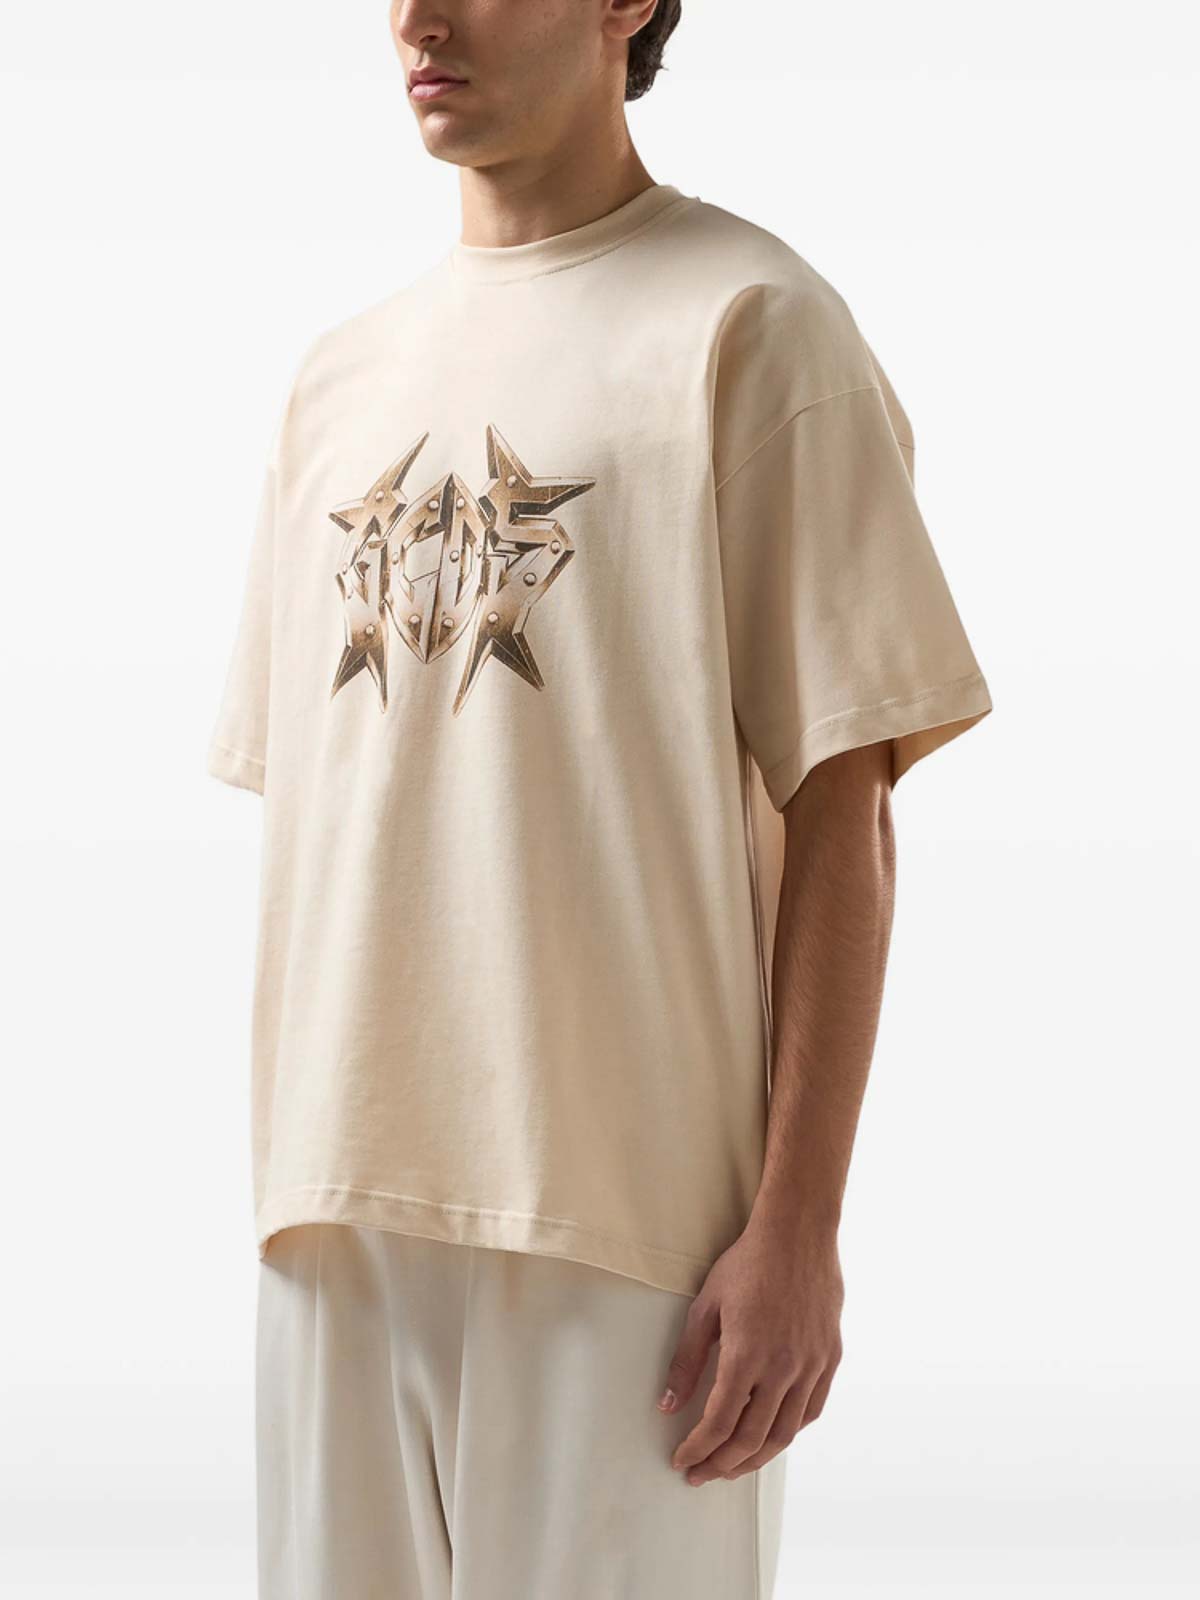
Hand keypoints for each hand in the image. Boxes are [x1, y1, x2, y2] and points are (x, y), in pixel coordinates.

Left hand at [658, 1214, 843, 1484]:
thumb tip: (668, 1405)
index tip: (682, 1459)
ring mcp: (811, 1366)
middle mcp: (782, 1368)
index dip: (698, 1448)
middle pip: (751, 1439)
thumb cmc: (747, 1265)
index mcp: (746, 1355)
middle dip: (722, 1464)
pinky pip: (810, 1411)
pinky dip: (789, 1433)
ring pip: (784, 1434)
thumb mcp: (705, 1307)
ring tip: (733, 1466)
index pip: (719, 1422)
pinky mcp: (830, 1359)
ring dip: (755, 1458)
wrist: (798, 1234)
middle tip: (701, 1473)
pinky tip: (771, 1436)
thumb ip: (687, 1360)